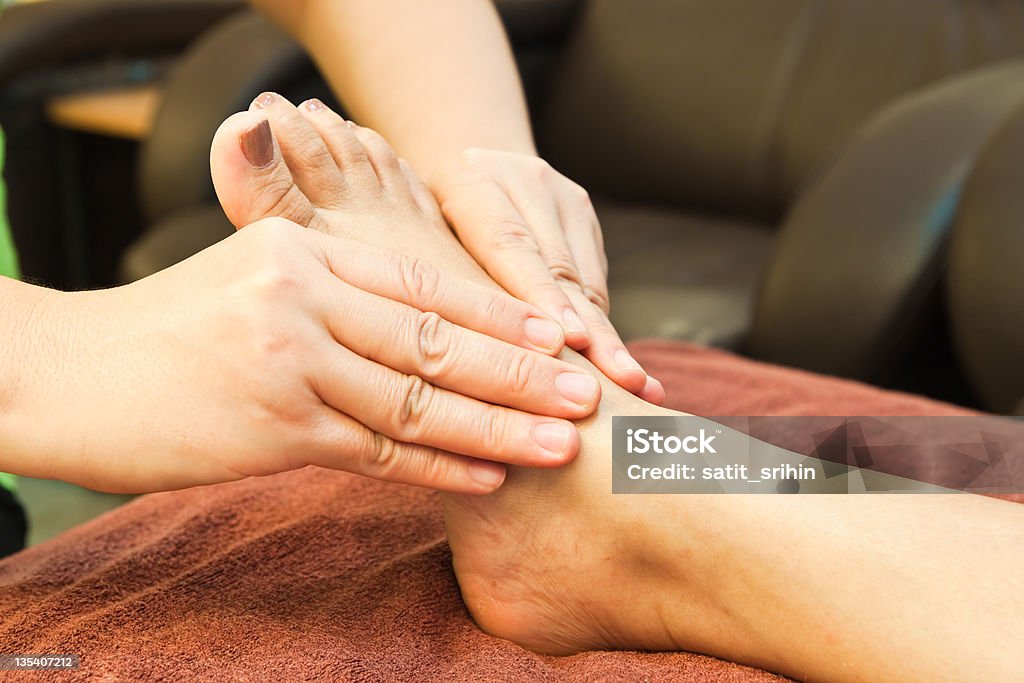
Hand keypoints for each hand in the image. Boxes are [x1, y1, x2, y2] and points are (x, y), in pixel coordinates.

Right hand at [9, 219, 599, 493]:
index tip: (560, 333)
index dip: (498, 310)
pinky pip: (378, 450)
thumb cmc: (169, 330)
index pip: (422, 280)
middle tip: (585, 392)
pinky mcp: (274, 427)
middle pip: (435, 338)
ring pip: (417, 398)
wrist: (70, 374)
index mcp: (304, 249)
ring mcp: (289, 360)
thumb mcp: (249, 275)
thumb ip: (330, 287)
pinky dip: (438, 466)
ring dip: (497, 426)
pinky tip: (489, 477)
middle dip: (520, 370)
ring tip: (561, 443)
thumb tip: (415, 323)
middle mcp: (303, 294)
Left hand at [431, 148, 664, 403]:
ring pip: (584, 279)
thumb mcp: (416, 241)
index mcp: (472, 181)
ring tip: (635, 386)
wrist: (455, 166)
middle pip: (559, 268)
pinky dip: (601, 327)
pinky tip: (620, 371)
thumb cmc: (420, 224)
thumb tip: (445, 359)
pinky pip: (592, 280)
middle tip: (622, 380)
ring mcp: (561, 193)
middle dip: (592, 332)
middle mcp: (524, 180)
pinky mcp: (583, 213)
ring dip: (609, 338)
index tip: (569, 342)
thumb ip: (436, 286)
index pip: (510, 246)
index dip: (540, 297)